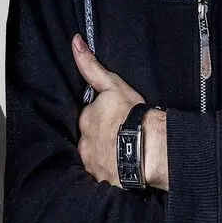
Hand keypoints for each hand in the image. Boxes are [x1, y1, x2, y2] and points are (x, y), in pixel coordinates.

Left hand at [72, 34, 144, 186]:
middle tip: (120, 137)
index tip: (115, 120)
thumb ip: (91, 66)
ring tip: (123, 154)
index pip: (89, 118)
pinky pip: (104, 177)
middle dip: (101, 139)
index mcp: (86, 120)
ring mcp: (92, 163)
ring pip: (96, 158)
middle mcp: (84, 143)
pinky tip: (122, 170)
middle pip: (90, 140)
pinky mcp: (102, 180)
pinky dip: (111, 173)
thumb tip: (74, 42)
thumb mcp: (112, 85)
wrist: (147, 146)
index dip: (102, 119)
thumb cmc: (132, 114)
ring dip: (106, 156)